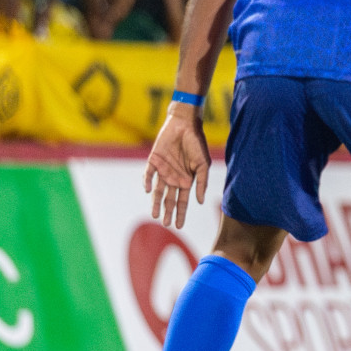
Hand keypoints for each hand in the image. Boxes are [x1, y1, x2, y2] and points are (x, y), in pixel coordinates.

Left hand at [144, 105, 209, 227]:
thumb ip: (201, 182)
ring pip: (158, 191)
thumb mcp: (202, 164)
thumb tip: (200, 201)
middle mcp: (173, 178)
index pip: (182, 201)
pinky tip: (150, 190)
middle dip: (168, 212)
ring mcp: (163, 170)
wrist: (185, 125)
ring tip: (155, 215)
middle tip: (167, 225)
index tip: (179, 226)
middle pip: (169, 199)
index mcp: (186, 180)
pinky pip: (148, 174)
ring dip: (156, 203)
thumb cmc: (196, 143)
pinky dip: (148, 182)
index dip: (180, 213)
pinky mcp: (153, 161)